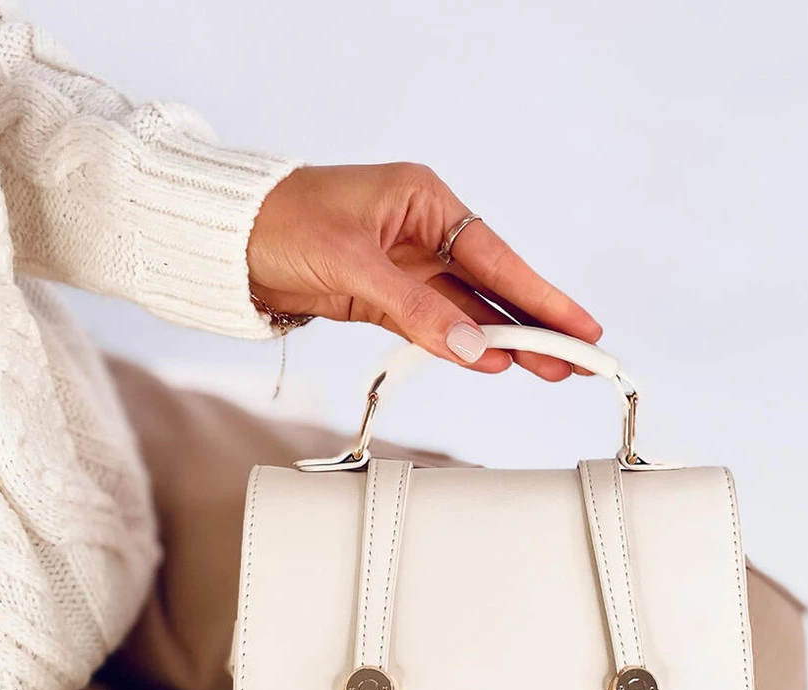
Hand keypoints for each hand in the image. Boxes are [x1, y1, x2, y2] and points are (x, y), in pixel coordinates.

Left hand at [247, 163, 602, 380]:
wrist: (226, 243)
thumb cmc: (281, 223)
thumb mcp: (352, 264)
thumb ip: (415, 308)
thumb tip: (471, 346)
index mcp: (423, 200)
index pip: (496, 256)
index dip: (541, 295)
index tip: (581, 326)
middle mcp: (422, 232)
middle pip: (492, 286)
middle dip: (534, 324)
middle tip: (576, 360)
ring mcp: (406, 268)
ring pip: (467, 311)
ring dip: (503, 342)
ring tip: (546, 371)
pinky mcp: (385, 298)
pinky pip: (434, 325)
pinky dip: (460, 345)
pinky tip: (491, 363)